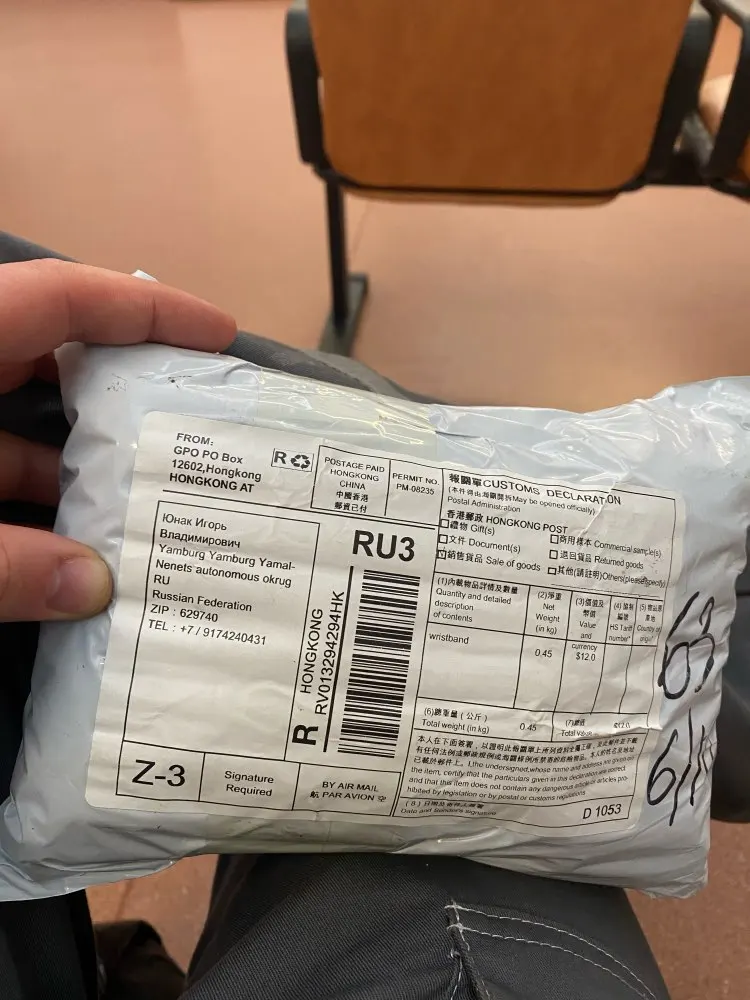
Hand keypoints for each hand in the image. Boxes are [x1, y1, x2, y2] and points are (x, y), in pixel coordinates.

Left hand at [0, 259, 235, 621]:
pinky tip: (61, 544)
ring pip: (15, 420)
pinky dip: (22, 493)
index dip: (147, 309)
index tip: (220, 336)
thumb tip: (94, 591)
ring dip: (73, 464)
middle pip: (51, 354)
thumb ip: (5, 568)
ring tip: (144, 509)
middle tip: (193, 428)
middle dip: (122, 394)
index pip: (62, 295)